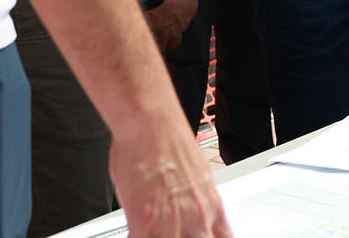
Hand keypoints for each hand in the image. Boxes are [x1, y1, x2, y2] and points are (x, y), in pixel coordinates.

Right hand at [110, 120, 232, 237]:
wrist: (151, 123)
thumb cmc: (170, 140)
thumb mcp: (198, 173)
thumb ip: (195, 199)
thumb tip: (188, 207)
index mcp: (212, 205)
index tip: (207, 236)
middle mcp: (196, 217)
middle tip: (174, 230)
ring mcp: (171, 223)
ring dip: (162, 237)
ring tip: (154, 229)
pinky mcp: (144, 222)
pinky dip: (139, 237)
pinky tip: (137, 231)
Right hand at [142, 0, 197, 49]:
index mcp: (191, 8)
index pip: (187, 14)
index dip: (176, 12)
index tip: (167, 7)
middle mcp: (183, 23)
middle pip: (179, 31)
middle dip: (171, 29)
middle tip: (160, 21)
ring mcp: (171, 32)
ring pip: (170, 43)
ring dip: (164, 39)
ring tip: (152, 31)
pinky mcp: (158, 37)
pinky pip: (157, 46)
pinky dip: (152, 43)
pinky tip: (145, 37)